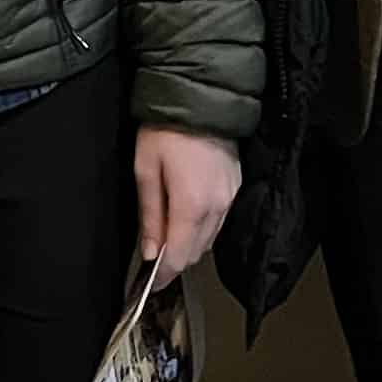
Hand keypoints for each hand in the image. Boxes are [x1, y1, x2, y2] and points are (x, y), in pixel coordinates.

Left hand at [134, 127, 241, 273]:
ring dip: (189, 244)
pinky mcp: (236, 187)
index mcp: (192, 205)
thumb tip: (150, 252)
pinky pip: (218, 220)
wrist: (201, 96)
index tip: (150, 285)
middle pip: (196, 252)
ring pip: (209, 239)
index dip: (163, 276)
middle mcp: (217, 207)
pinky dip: (202, 227)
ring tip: (167, 235)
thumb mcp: (146, 170)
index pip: (179, 257)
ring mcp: (230, 197)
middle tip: (153, 257)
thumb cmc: (167, 129)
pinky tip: (185, 215)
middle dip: (175, 260)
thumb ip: (150, 216)